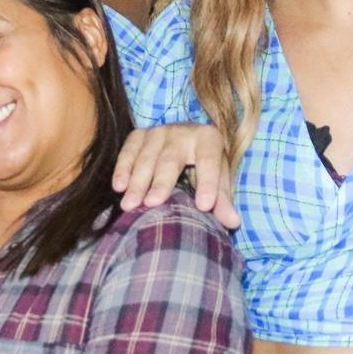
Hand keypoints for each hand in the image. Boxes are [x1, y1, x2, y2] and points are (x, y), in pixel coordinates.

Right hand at [112, 122, 240, 228]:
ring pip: (146, 157)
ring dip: (137, 182)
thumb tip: (233, 222)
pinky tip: (119, 187)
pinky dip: (122, 168)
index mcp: (208, 139)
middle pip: (171, 160)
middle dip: (161, 183)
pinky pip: (129, 150)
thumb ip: (223, 200)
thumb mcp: (218, 178)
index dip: (208, 184)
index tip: (204, 206)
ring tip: (129, 205)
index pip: (209, 162)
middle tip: (152, 204)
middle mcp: (183, 131)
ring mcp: (159, 131)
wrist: (186, 139)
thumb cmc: (204, 165)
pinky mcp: (140, 134)